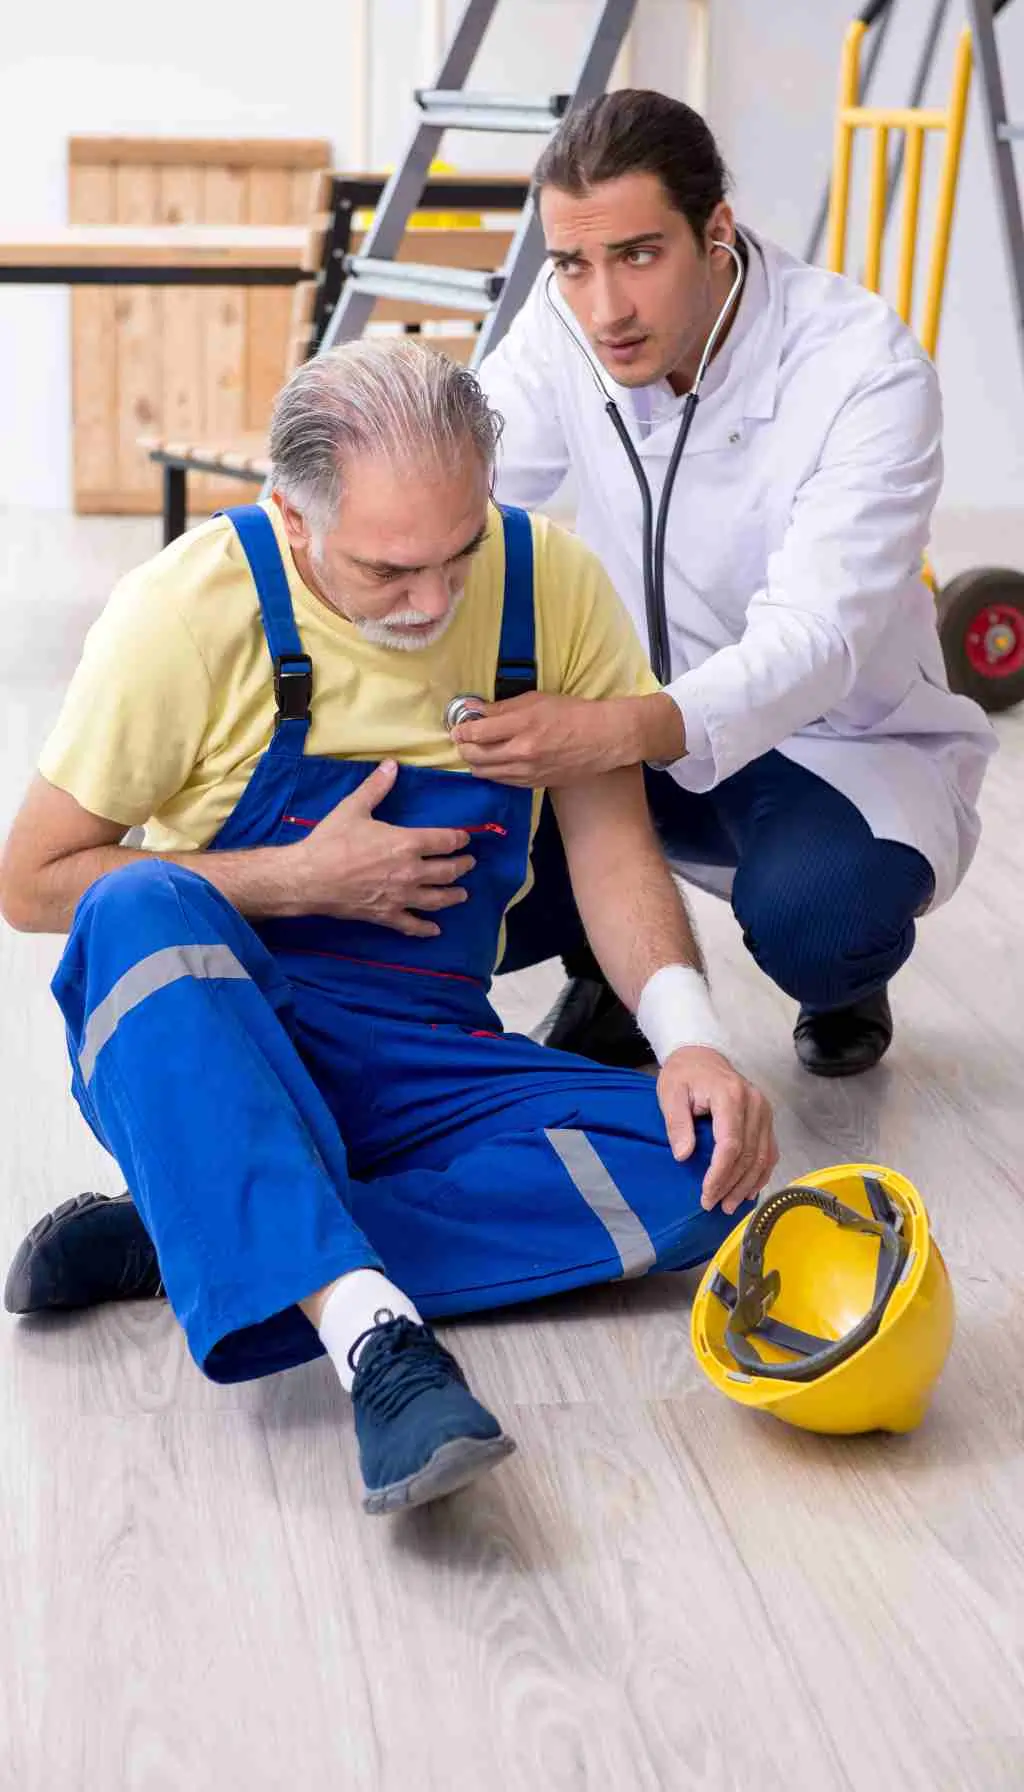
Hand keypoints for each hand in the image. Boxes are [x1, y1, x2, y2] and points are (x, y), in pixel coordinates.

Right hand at [291, 760, 474, 937]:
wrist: (309, 877)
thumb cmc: (331, 841)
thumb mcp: (354, 808)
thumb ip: (377, 787)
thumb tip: (392, 764)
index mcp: (407, 843)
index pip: (445, 841)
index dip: (459, 839)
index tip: (464, 838)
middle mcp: (411, 872)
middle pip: (448, 871)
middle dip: (462, 867)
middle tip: (469, 864)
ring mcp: (401, 896)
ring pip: (437, 899)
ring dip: (453, 896)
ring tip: (462, 895)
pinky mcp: (387, 915)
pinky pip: (412, 925)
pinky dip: (426, 929)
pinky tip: (435, 930)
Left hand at [453, 692, 637, 786]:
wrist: (602, 739)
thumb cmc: (572, 713)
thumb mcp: (536, 700)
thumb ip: (502, 707)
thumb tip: (474, 710)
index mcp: (521, 726)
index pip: (477, 733)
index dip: (462, 730)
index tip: (458, 727)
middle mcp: (521, 752)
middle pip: (476, 756)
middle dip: (464, 747)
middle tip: (464, 739)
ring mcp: (527, 771)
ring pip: (485, 773)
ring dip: (475, 762)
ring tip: (477, 750)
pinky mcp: (533, 784)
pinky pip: (502, 781)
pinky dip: (492, 772)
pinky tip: (495, 762)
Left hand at [657, 1047, 777, 1215]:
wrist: (702, 1055)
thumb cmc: (684, 1075)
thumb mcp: (670, 1093)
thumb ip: (677, 1123)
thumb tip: (684, 1155)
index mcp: (730, 1096)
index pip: (731, 1144)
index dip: (720, 1174)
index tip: (706, 1194)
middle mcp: (754, 1103)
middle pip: (749, 1154)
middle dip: (732, 1184)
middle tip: (714, 1205)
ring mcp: (764, 1111)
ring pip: (763, 1156)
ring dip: (748, 1184)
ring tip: (730, 1205)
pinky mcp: (767, 1118)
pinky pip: (770, 1151)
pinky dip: (761, 1174)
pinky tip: (749, 1190)